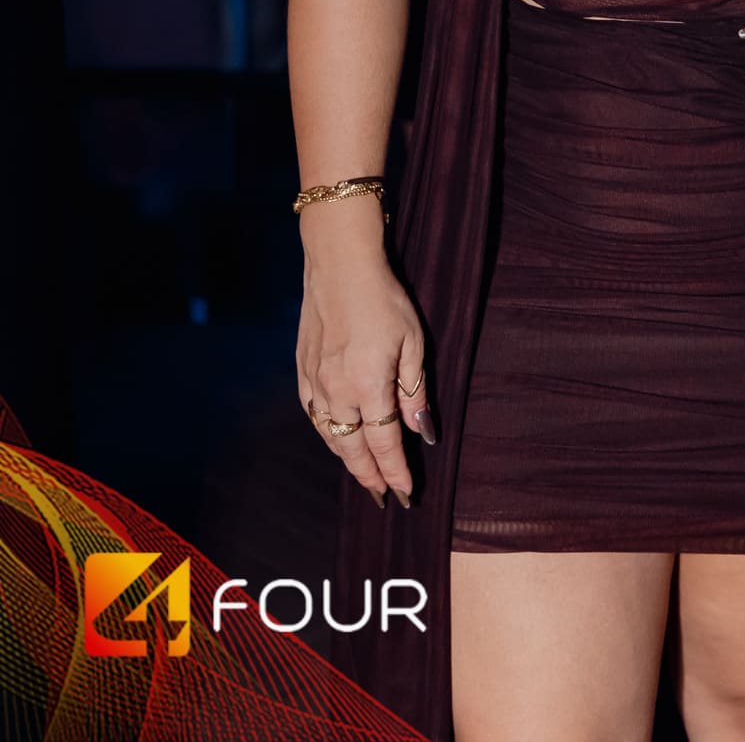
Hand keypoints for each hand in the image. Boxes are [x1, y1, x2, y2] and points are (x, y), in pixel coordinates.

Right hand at [296, 248, 435, 508]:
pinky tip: (336, 438)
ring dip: (348, 460)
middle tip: (382, 497)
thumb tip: (423, 432)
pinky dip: (326, 434)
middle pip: (353, 450)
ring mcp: (316, 382)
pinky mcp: (302, 370)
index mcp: (368, 386)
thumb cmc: (384, 299)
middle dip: (370, 477)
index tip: (406, 493)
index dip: (396, 472)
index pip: (385, 444)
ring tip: (364, 474)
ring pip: (330, 437)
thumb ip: (415, 391)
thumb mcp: (413, 342)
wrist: (339, 265)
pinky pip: (314, 414)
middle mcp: (337, 392)